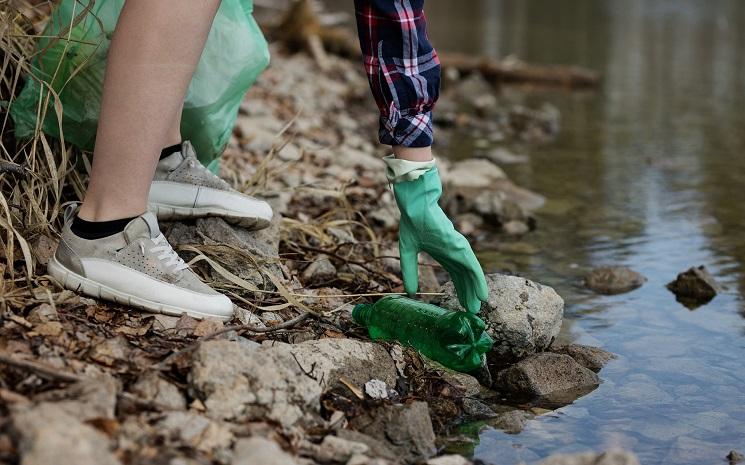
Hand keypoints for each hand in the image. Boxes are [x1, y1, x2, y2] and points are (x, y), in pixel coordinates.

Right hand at [393, 167, 488, 312]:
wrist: (416, 207)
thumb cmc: (412, 223)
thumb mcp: (408, 253)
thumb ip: (410, 272)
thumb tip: (409, 292)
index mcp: (443, 253)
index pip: (455, 275)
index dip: (459, 289)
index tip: (462, 303)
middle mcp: (454, 252)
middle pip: (465, 277)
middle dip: (468, 293)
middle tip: (472, 311)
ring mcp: (459, 250)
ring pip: (471, 275)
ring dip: (475, 291)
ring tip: (478, 307)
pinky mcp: (461, 248)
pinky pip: (474, 268)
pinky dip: (479, 282)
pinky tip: (484, 295)